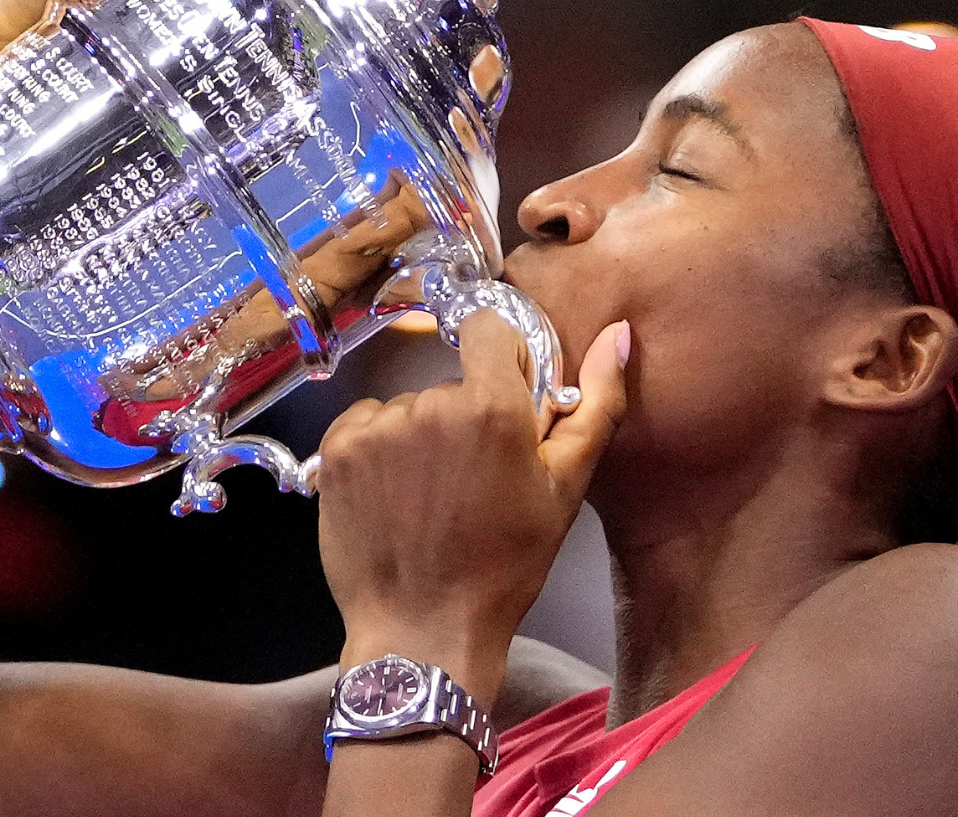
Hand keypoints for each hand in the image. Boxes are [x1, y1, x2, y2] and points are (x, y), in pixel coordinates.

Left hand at [316, 313, 629, 700]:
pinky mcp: (339, 450)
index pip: (489, 327)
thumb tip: (618, 334)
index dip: (502, 361)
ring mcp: (379, 428)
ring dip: (421, 439)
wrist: (424, 631)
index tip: (506, 402)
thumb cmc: (504, 567)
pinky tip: (397, 497)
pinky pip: (366, 423)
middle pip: (453, 382)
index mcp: (493, 407)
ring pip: (410, 408)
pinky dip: (379, 450)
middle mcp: (430, 405)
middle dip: (466, 416)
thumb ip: (596, 404)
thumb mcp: (565, 489)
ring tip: (433, 499)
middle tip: (474, 480)